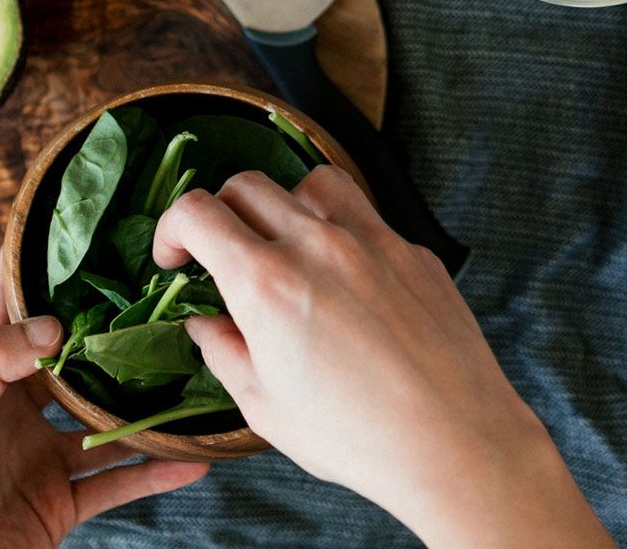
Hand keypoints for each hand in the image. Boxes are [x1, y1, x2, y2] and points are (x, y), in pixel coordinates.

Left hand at [0, 255, 207, 548]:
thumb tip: (49, 324)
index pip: (5, 305)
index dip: (35, 264)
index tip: (80, 225)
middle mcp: (16, 411)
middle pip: (73, 358)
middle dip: (113, 330)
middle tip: (163, 295)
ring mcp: (41, 456)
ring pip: (105, 420)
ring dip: (145, 404)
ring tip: (191, 375)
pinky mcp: (60, 503)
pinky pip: (116, 482)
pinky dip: (155, 471)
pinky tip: (193, 457)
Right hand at [154, 166, 613, 548]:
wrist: (455, 443)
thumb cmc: (358, 436)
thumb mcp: (264, 406)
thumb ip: (223, 350)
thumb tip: (204, 322)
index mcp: (267, 283)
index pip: (197, 211)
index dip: (171, 228)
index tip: (175, 256)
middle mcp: (318, 245)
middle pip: (247, 185)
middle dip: (219, 213)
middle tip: (221, 254)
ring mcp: (373, 241)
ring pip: (312, 182)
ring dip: (285, 204)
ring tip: (286, 248)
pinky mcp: (414, 252)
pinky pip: (366, 217)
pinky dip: (341, 233)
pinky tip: (345, 279)